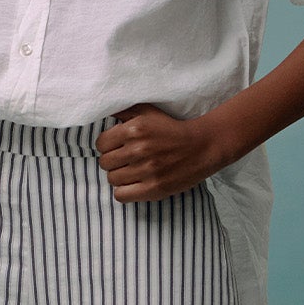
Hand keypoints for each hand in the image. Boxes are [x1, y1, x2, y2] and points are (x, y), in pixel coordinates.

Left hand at [94, 102, 230, 201]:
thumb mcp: (148, 112)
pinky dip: (124, 191)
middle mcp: (138, 149)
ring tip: (131, 171)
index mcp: (134, 129)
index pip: (101, 144)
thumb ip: (124, 110)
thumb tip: (102, 109)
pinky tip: (133, 184)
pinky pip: (121, 195)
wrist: (202, 146)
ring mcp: (146, 170)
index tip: (117, 147)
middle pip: (105, 163)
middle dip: (113, 161)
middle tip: (125, 160)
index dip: (107, 146)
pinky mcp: (154, 188)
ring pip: (112, 179)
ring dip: (119, 176)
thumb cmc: (172, 129)